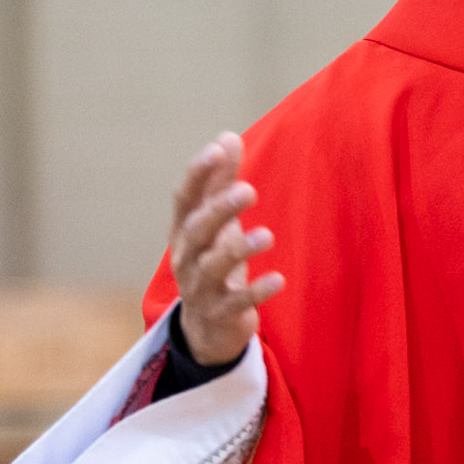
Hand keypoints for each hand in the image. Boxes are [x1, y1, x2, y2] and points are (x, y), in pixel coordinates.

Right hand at [169, 132, 282, 366]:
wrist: (206, 326)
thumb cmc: (212, 259)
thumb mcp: (215, 222)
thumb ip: (220, 181)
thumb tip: (227, 137)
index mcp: (185, 229)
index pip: (184, 198)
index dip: (197, 174)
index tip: (217, 149)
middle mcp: (187, 256)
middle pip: (197, 229)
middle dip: (220, 209)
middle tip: (249, 190)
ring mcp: (201, 287)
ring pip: (213, 267)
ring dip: (239, 249)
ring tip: (266, 235)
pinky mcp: (221, 314)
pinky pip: (236, 303)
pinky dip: (257, 292)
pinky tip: (279, 280)